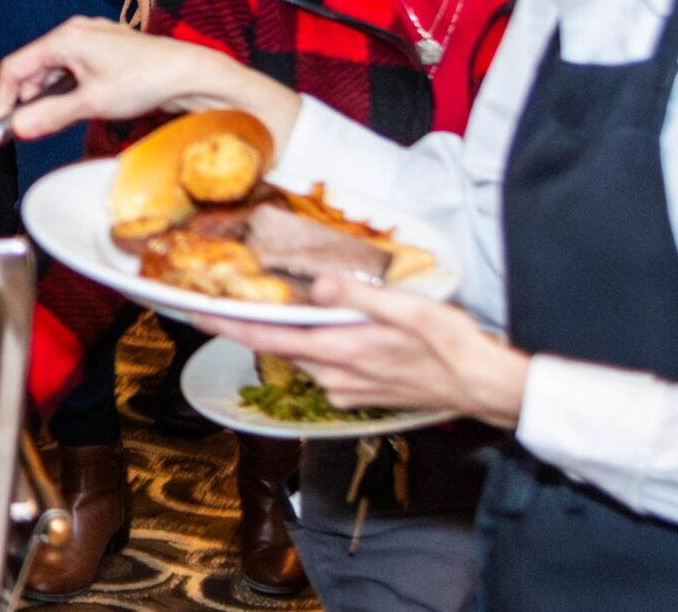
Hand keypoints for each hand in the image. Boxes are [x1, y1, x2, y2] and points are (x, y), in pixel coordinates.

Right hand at [0, 17, 293, 143]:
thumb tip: (19, 127)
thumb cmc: (146, 80)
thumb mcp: (92, 103)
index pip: (16, 66)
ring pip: (54, 68)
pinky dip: (66, 89)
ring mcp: (92, 38)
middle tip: (24, 128)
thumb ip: (50, 116)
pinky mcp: (106, 49)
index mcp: (65, 38)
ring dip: (47, 95)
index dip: (3, 97)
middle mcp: (75, 32)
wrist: (190, 73)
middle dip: (26, 98)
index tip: (0, 124)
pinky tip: (73, 107)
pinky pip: (74, 68)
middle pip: (33, 66)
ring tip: (49, 121)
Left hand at [213, 275, 530, 426]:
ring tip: (273, 304)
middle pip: (278, 347)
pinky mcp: (361, 392)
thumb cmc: (450, 345)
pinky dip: (314, 346)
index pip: (267, 340)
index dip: (227, 326)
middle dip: (250, 325)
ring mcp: (347, 388)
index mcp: (340, 351)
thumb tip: (315, 285)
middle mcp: (335, 375)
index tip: (193, 312)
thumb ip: (356, 296)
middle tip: (224, 298)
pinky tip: (325, 327)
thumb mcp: (407, 309)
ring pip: (301, 356)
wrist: (484, 387)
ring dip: (286, 334)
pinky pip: (323, 367)